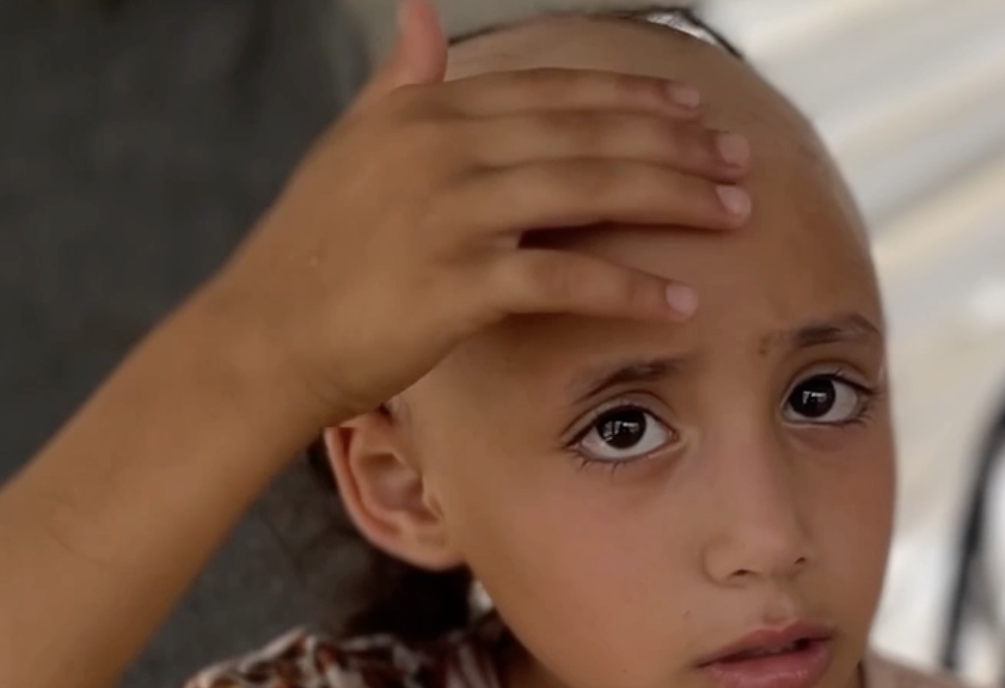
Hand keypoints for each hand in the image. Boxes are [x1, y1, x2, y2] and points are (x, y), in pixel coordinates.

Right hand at [195, 0, 751, 429]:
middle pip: (588, 133)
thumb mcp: (351, 146)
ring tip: (735, 212)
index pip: (554, 90)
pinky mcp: (458, 285)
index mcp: (425, 109)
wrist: (264, 338)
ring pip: (590, 190)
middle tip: (741, 159)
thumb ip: (398, 80)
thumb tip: (421, 13)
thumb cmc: (312, 254)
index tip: (695, 107)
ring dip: (674, 198)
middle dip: (676, 143)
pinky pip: (566, 279)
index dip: (633, 95)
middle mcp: (443, 147)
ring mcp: (451, 214)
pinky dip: (631, 287)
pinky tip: (682, 299)